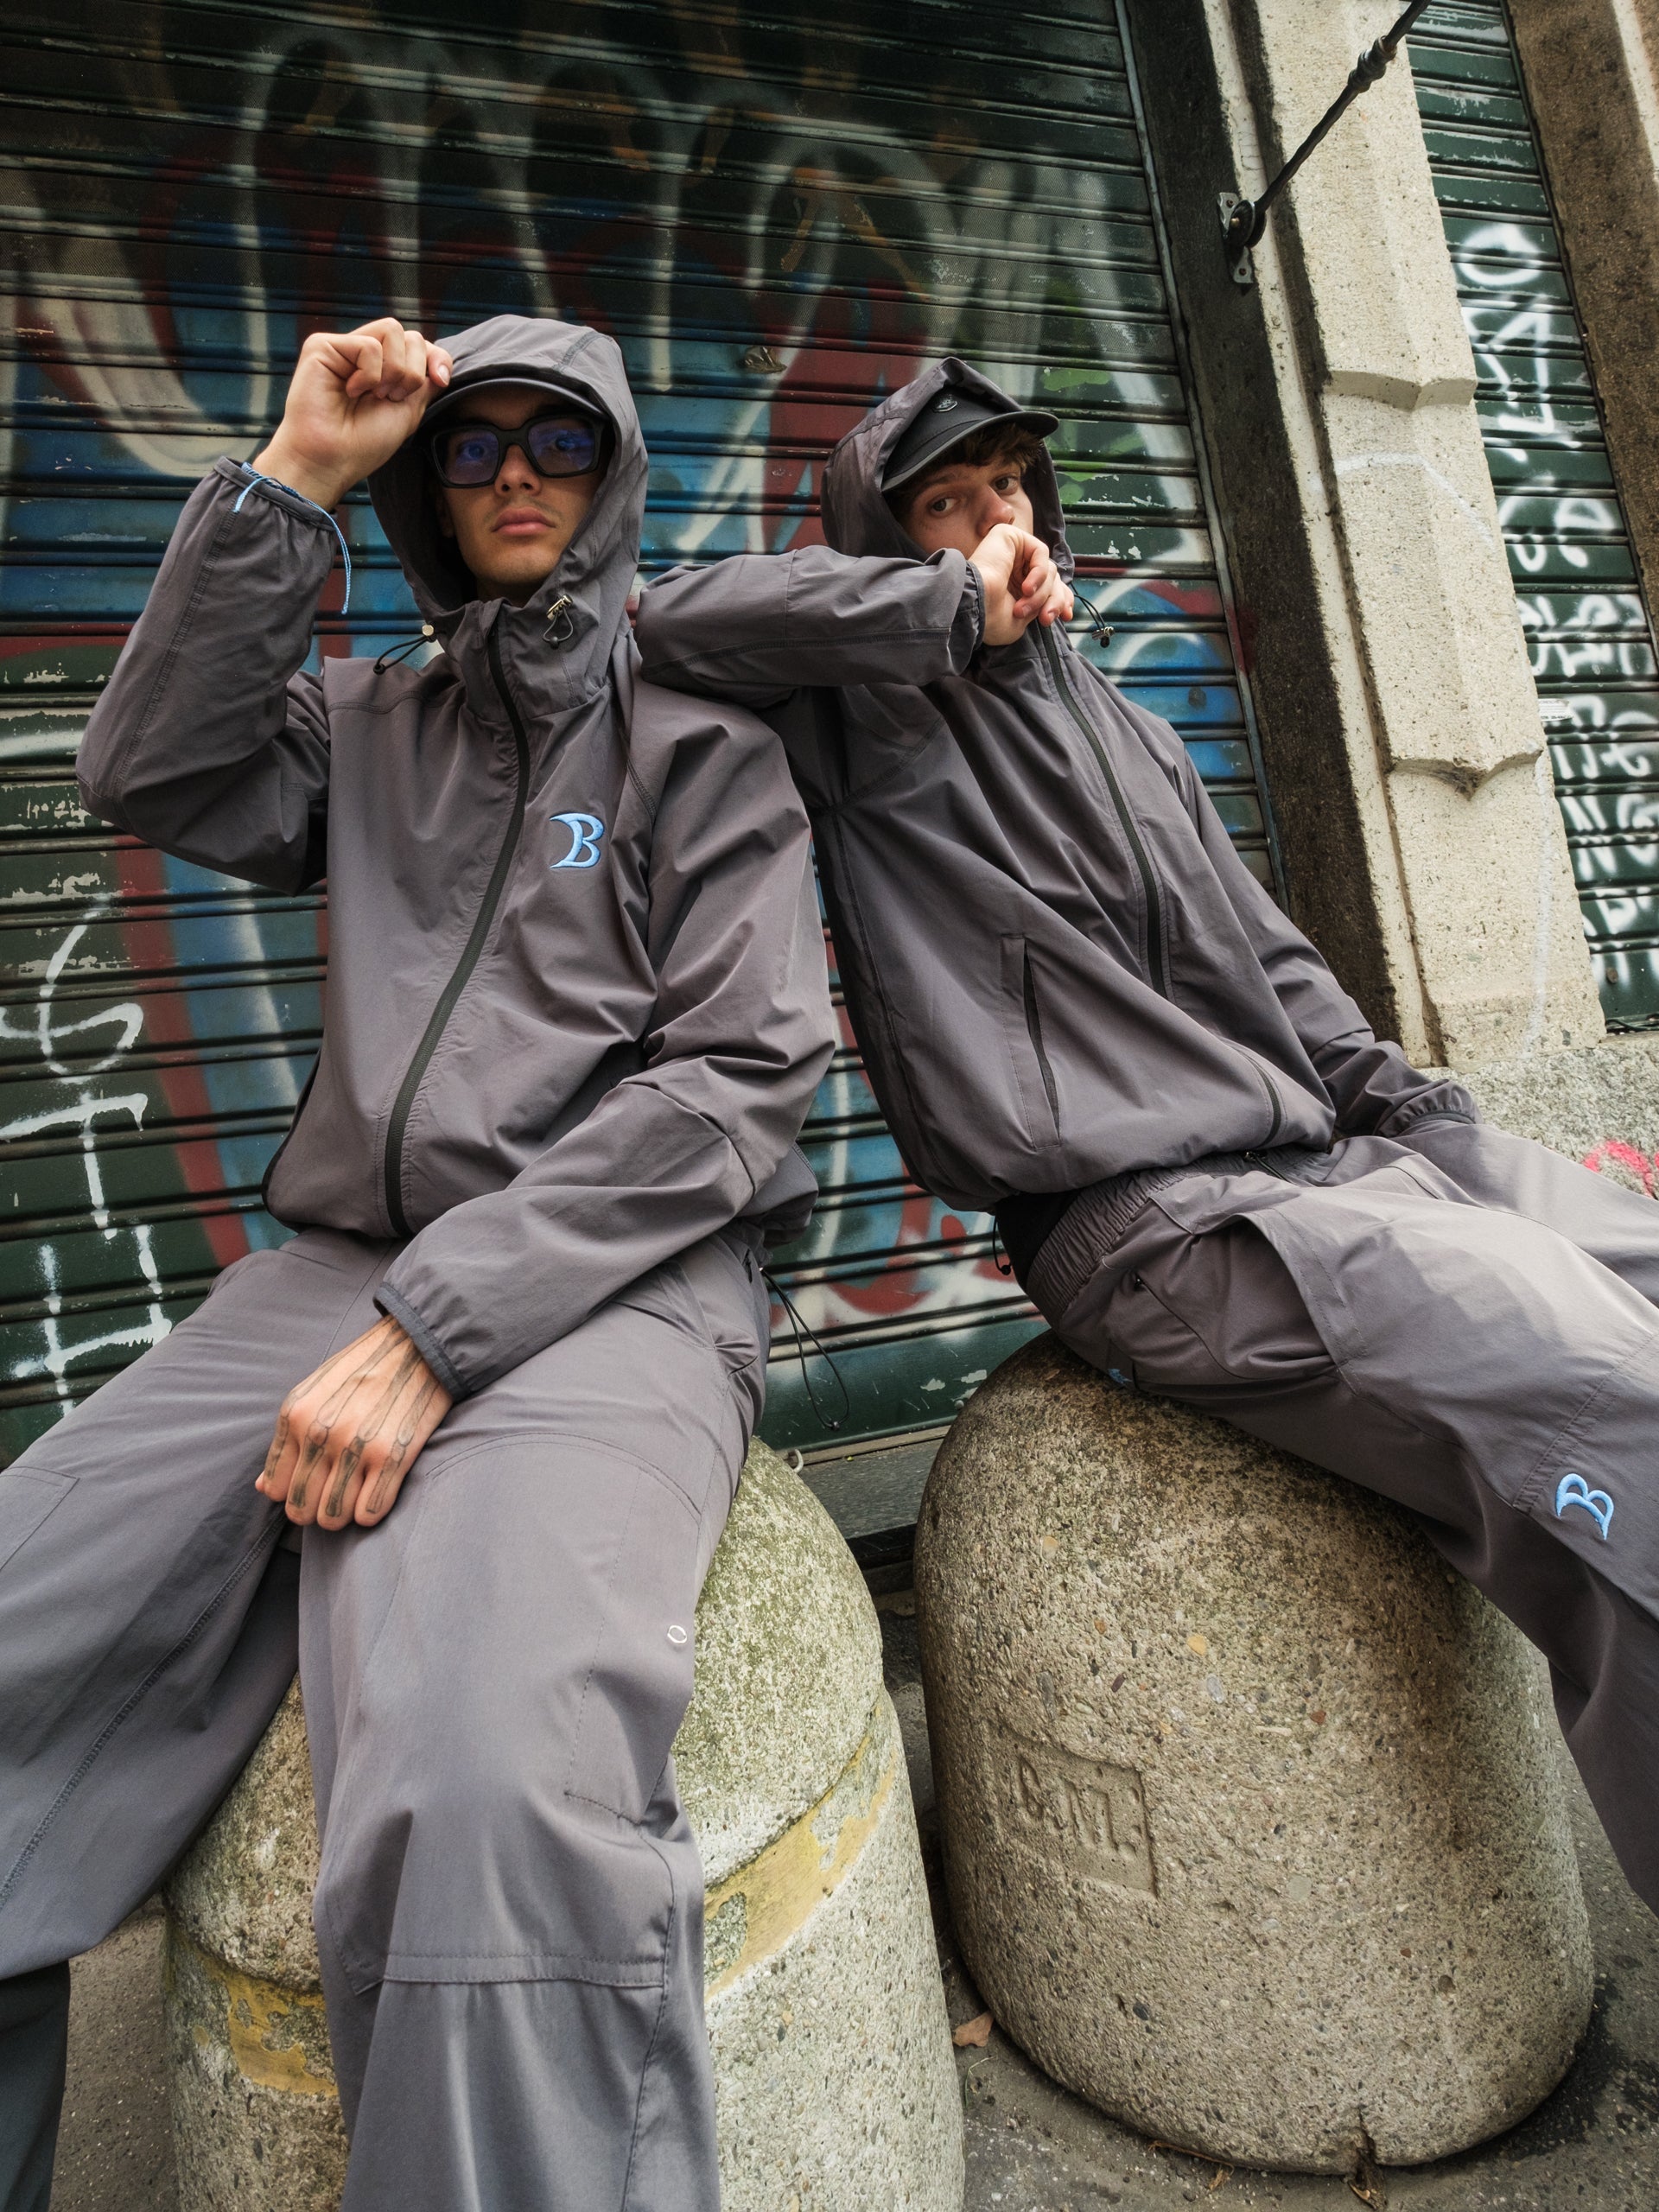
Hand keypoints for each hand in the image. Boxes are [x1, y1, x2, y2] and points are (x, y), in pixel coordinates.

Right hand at [252, 318, 453, 510]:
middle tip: (391, 399)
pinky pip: (368, 345)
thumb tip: (439, 361)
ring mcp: (343, 348)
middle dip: (412, 372)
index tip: (440, 380)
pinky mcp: (322, 346)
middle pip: (410, 335)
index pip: (419, 344)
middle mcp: (363, 355)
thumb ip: (425, 382)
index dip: (435, 357)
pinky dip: (369, 375)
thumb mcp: (408, 411)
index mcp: (382, 368)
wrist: (332, 460)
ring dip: (394, 370)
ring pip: (392, 330)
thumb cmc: (364, 443)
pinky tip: (351, 391)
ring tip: (374, 395)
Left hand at [257, 1316, 451, 1530]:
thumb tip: (263, 1489)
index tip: (313, 1487)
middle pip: (300, 1509)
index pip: (274, 1488)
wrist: (417, 1344)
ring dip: (344, 1514)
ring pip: (332, 1517)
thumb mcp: (313, 1393)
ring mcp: (356, 1447)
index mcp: (295, 1415)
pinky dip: (371, 1511)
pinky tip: (377, 1491)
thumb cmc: (363, 1369)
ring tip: (356, 1495)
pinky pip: (369, 1513)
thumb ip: (288, 1440)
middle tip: (334, 1497)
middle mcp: (320, 1433)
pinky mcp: (392, 1456)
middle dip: (315, 1511)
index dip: (292, 1494)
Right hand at [971, 523, 1073, 645]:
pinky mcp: (1009, 536)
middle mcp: (1014, 568)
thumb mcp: (1021, 622)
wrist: (972, 606)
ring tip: (1023, 607)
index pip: (1047, 587)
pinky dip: (1039, 572)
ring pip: (1048, 569)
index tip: (1066, 616)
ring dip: (1041, 592)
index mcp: (1014, 586)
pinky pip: (1040, 552)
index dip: (1060, 599)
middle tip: (1046, 619)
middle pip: (1052, 578)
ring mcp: (1012, 552)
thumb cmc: (989, 619)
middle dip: (1054, 600)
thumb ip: (1041, 606)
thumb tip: (1059, 601)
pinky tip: (1026, 587)